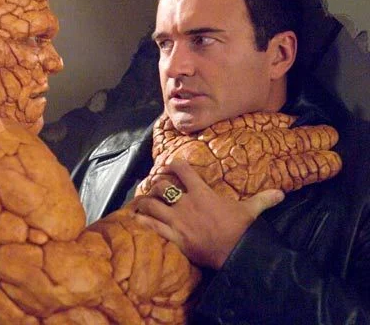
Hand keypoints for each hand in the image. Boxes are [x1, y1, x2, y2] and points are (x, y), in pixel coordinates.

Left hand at [132, 158, 283, 268]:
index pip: (183, 171)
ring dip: (144, 201)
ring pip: (152, 205)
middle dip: (155, 184)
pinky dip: (142, 221)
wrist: (236, 254)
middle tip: (153, 184)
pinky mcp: (174, 237)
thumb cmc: (241, 230)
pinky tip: (135, 218)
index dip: (174, 164)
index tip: (170, 163)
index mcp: (202, 193)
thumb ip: (263, 198)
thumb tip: (281, 193)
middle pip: (162, 186)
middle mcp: (186, 204)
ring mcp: (178, 221)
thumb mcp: (252, 211)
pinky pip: (153, 227)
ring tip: (141, 200)